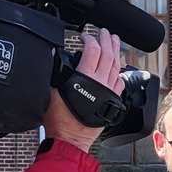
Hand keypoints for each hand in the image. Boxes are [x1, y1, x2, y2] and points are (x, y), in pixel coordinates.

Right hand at [42, 28, 123, 152]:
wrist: (71, 139)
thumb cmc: (60, 120)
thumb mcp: (51, 91)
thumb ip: (55, 72)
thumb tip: (53, 56)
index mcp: (85, 78)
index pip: (92, 50)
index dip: (89, 39)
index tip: (84, 36)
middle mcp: (101, 83)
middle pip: (108, 55)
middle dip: (107, 40)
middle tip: (104, 31)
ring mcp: (109, 91)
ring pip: (116, 66)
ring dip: (116, 51)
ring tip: (114, 41)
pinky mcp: (112, 100)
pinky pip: (120, 82)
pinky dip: (119, 71)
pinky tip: (118, 67)